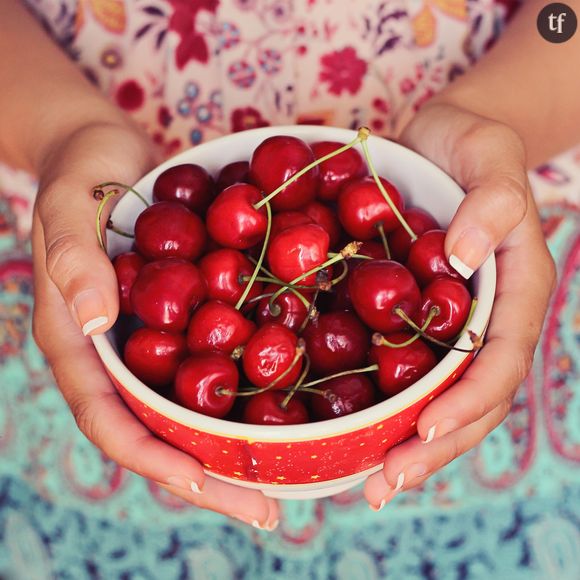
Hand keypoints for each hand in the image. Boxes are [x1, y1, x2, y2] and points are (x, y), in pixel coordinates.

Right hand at [31, 120, 278, 528]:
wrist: (104, 149)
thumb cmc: (80, 171)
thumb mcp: (70, 204)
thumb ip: (74, 258)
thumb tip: (92, 322)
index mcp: (81, 346)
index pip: (112, 422)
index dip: (158, 461)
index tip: (210, 487)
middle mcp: (119, 356)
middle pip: (161, 432)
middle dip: (210, 476)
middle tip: (268, 509)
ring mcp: (153, 341)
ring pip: (192, 407)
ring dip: (235, 446)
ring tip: (287, 475)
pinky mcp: (183, 318)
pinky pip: (213, 362)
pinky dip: (246, 390)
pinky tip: (290, 400)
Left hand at [364, 102, 555, 508]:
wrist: (445, 139)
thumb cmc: (474, 144)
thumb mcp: (491, 155)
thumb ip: (492, 200)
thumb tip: (463, 255)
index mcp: (512, 291)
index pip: (499, 361)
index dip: (468, 402)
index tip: (425, 433)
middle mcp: (483, 319)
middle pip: (469, 399)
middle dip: (432, 447)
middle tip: (384, 485)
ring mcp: (448, 323)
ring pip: (434, 396)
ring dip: (405, 444)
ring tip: (368, 483)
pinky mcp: (412, 315)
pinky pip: (401, 367)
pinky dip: (381, 403)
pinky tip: (349, 429)